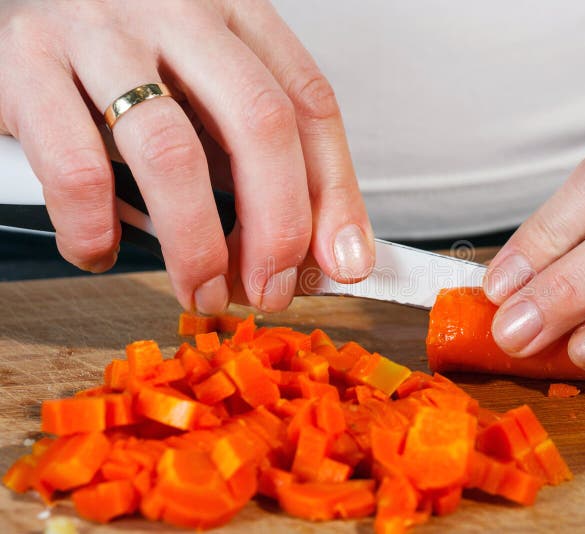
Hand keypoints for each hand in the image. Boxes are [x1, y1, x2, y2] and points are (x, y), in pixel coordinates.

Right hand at [0, 0, 373, 313]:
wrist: (27, 2)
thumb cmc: (130, 55)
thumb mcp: (210, 89)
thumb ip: (259, 157)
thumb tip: (317, 250)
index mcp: (236, 14)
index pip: (310, 105)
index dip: (335, 194)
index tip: (343, 261)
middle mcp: (178, 14)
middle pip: (260, 124)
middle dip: (278, 227)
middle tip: (271, 288)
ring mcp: (102, 34)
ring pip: (172, 153)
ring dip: (197, 246)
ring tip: (200, 288)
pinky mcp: (28, 63)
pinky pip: (77, 168)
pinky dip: (96, 231)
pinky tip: (104, 248)